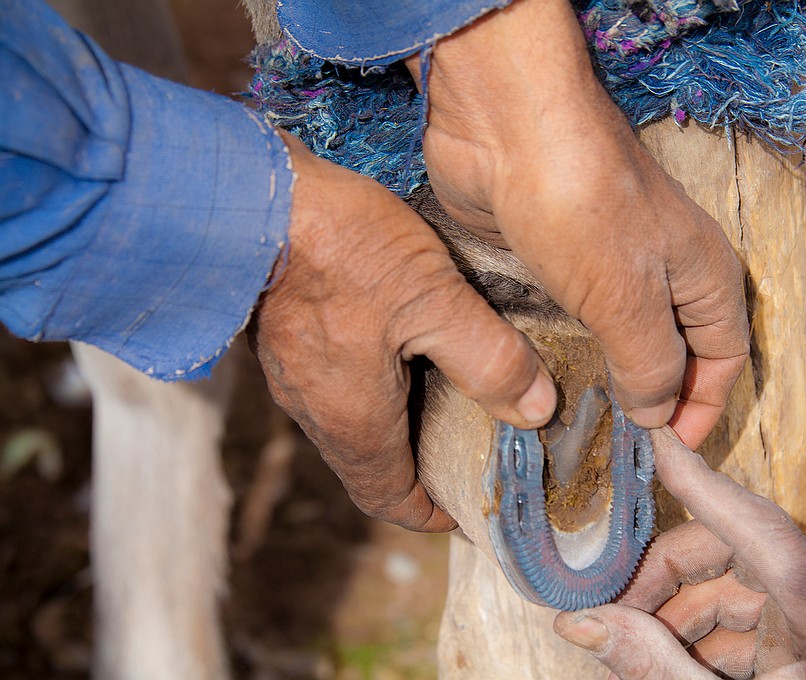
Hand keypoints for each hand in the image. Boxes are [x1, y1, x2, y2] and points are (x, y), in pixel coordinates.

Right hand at [249, 132, 556, 530]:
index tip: (464, 509)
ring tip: (444, 399)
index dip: (430, 514)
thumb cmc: (341, 248)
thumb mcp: (435, 299)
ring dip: (395, 428)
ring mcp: (293, 373)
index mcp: (354, 419)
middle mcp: (316, 410)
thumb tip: (537, 410)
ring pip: (350, 425)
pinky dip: (372, 390)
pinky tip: (401, 349)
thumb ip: (489, 358)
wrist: (250, 196)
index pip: (390, 498)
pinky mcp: (282, 337)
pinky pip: (332, 386)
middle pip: (371, 466)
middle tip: (467, 450)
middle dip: (418, 470)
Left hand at [405, 0, 748, 445]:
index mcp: (703, 275)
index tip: (667, 454)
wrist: (507, 126)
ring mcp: (607, 261)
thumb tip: (657, 413)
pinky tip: (546, 380)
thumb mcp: (628, 299)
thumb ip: (650, 364)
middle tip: (619, 450)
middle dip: (656, 399)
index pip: (726, 358)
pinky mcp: (556, 257)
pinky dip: (568, 351)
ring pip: (620, 335)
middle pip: (676, 349)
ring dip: (608, 377)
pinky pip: (574, 317)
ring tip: (581, 428)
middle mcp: (663, 270)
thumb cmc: (582, 206)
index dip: (705, 407)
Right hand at [554, 430, 805, 678]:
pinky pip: (750, 619)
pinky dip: (702, 637)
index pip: (754, 523)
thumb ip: (651, 667)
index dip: (696, 479)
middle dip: (664, 580)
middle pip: (735, 554)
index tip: (651, 437)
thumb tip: (576, 625)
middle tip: (606, 610)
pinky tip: (663, 662)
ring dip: (677, 613)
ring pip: (736, 587)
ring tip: (628, 648)